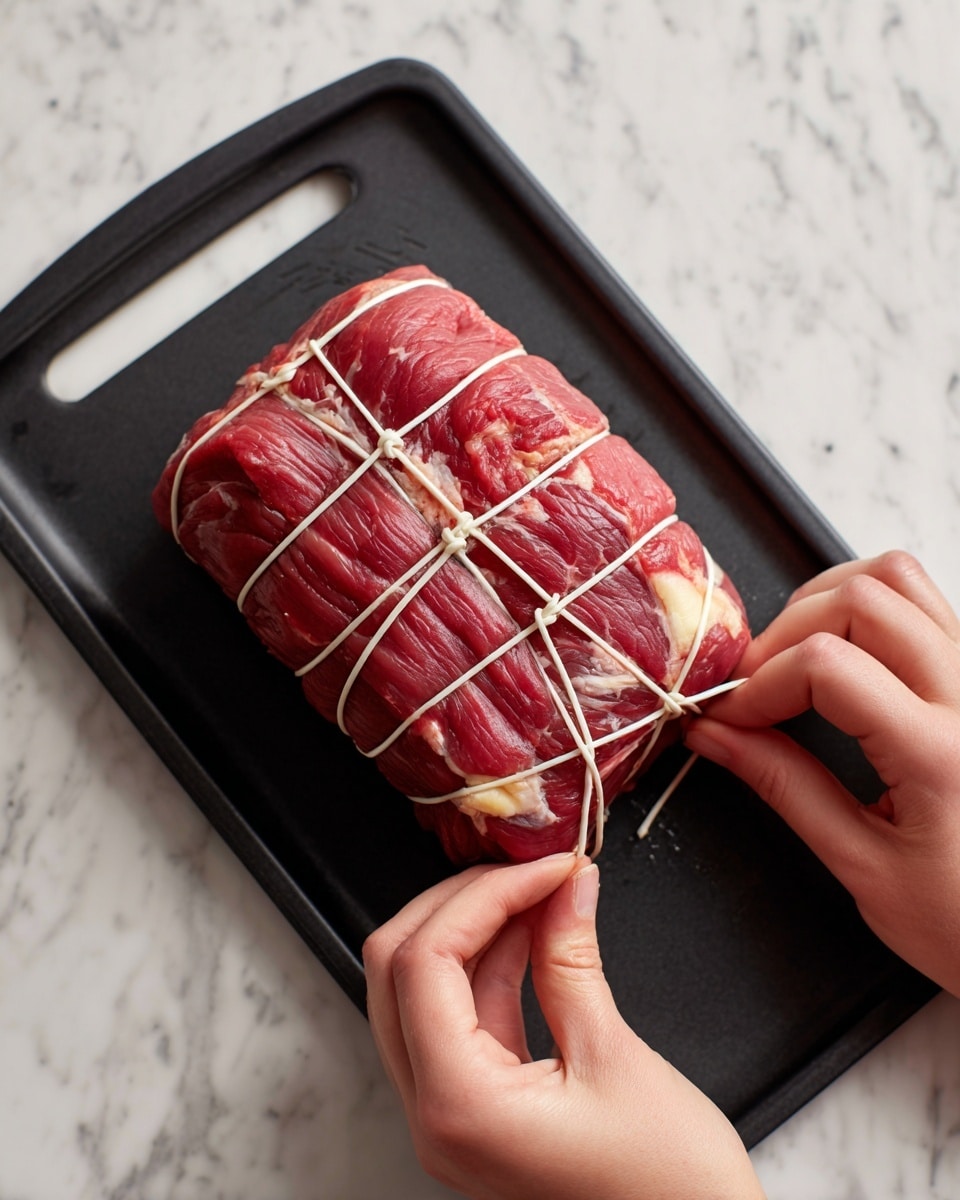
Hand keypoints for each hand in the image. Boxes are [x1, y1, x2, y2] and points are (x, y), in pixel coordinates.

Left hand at [363, 854, 763, 1199]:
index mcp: (457, 1105)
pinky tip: (536, 934)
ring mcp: (450, 1116)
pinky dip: (490, 967)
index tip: (543, 867)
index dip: (481, 896)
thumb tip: (566, 885)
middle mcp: (434, 1115)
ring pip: (422, 991)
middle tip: (529, 871)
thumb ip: (573, 959)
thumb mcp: (616, 1057)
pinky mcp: (476, 1111)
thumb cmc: (668, 1189)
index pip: (424, 962)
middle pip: (397, 970)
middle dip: (460, 904)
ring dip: (475, 931)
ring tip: (542, 892)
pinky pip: (459, 1019)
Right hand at [686, 551, 959, 996]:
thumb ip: (785, 787)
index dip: (758, 683)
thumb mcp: (864, 867)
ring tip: (795, 655)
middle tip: (756, 685)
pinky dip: (869, 607)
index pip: (826, 665)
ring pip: (899, 579)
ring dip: (829, 601)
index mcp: (939, 753)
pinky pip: (925, 603)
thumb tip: (714, 737)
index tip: (729, 718)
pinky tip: (844, 655)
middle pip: (862, 597)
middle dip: (787, 631)